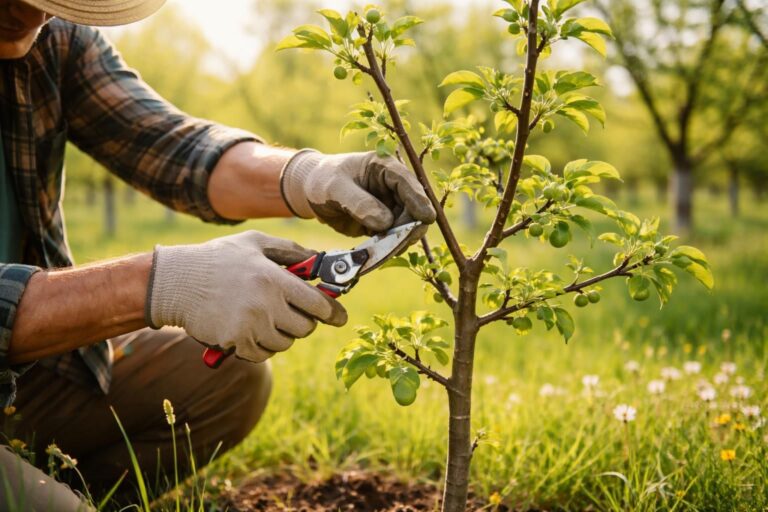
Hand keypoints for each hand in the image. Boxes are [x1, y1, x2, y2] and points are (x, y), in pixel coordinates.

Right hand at [146, 231, 346, 362]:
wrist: (175, 282)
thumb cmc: (218, 258)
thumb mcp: (255, 243)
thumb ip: (291, 250)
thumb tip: (320, 259)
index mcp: (275, 279)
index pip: (319, 305)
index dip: (334, 313)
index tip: (340, 317)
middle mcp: (267, 305)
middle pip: (305, 328)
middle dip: (302, 320)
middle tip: (288, 310)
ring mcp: (251, 327)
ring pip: (285, 343)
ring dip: (280, 333)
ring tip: (262, 316)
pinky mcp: (236, 343)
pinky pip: (263, 354)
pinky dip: (261, 346)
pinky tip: (248, 328)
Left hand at [280, 150, 436, 236]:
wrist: (312, 192)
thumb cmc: (323, 180)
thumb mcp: (335, 187)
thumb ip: (358, 202)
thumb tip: (385, 223)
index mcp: (384, 167)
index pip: (407, 182)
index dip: (419, 200)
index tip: (425, 218)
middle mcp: (393, 186)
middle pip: (415, 207)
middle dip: (411, 226)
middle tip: (400, 242)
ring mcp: (391, 206)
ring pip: (409, 225)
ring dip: (402, 239)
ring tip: (387, 249)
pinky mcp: (385, 223)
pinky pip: (395, 237)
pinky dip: (391, 246)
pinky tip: (381, 252)